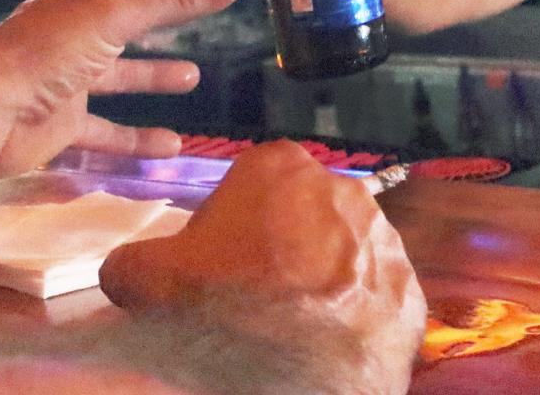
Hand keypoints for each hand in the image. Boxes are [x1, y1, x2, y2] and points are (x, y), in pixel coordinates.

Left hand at [0, 0, 249, 177]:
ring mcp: (64, 80)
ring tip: (192, 77)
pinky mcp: (61, 123)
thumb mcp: (120, 17)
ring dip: (151, 76)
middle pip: (118, 18)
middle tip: (191, 6)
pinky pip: (106, 132)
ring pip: (115, 76)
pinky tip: (172, 146)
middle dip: (154, 14)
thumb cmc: (45, 53)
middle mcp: (69, 33)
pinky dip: (137, 139)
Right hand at [101, 139, 425, 394]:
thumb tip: (130, 268)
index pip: (248, 184)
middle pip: (299, 215)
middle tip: (251, 297)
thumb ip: (133, 258)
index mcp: (280, 165)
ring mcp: (384, 238)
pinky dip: (353, 318)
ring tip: (291, 326)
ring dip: (320, 280)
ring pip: (342, 254)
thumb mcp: (146, 276)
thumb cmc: (222, 305)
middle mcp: (343, 188)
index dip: (227, 224)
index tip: (216, 264)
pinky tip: (326, 344)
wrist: (296, 376)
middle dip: (279, 248)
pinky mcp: (410, 288)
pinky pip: (374, 298)